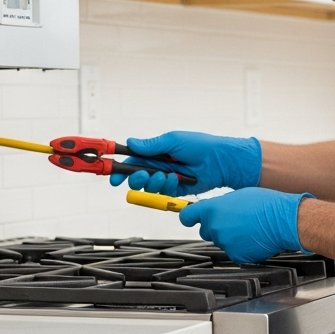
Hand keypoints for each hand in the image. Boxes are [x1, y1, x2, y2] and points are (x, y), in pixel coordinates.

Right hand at [108, 131, 261, 196]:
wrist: (220, 161)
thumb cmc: (200, 146)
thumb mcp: (173, 141)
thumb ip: (151, 145)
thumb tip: (131, 142)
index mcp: (156, 152)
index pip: (133, 160)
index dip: (121, 169)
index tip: (114, 176)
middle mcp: (159, 165)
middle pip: (137, 177)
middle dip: (136, 178)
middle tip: (142, 175)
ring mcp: (167, 178)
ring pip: (149, 187)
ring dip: (154, 182)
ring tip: (165, 175)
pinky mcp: (176, 189)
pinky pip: (164, 193)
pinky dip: (168, 187)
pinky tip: (177, 179)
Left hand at [178, 188, 313, 262]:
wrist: (283, 220)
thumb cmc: (265, 204)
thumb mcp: (238, 195)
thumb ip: (220, 205)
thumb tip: (215, 210)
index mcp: (213, 209)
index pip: (187, 216)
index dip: (189, 217)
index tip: (190, 218)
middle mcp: (215, 227)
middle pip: (205, 230)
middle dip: (216, 226)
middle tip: (234, 220)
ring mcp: (224, 243)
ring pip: (221, 241)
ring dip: (230, 236)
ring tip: (248, 227)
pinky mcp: (235, 255)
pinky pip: (233, 251)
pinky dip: (241, 247)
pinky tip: (252, 238)